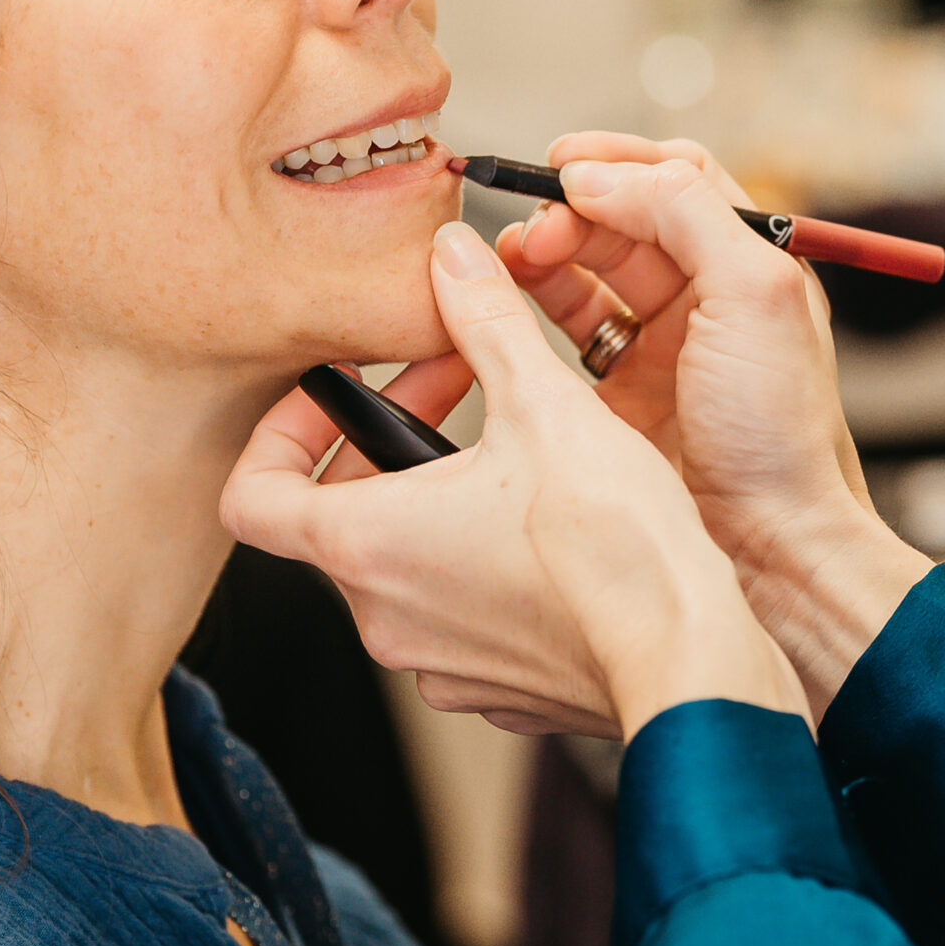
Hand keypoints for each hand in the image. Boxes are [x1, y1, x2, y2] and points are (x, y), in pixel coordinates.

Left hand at [221, 220, 804, 739]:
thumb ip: (484, 321)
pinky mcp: (500, 689)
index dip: (283, 432)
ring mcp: (441, 664)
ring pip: (405, 568)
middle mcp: (386, 618)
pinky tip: (552, 523)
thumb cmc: (614, 544)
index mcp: (367, 546)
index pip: (252, 496)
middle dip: (389, 441)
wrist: (692, 658)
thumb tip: (451, 256)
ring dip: (438, 500)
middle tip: (454, 385)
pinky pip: (464, 616)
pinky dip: (484, 562)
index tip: (338, 393)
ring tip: (514, 447)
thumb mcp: (543, 403)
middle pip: (337, 521)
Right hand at [501, 136, 931, 711]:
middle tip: (534, 230)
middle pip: (622, 219)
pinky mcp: (618, 400)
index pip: (679, 177)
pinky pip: (562, 333)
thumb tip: (602, 174)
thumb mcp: (754, 295)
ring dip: (543, 253)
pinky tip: (501, 301)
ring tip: (510, 259)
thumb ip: (683, 215)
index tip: (562, 162)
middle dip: (570, 210)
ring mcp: (659, 349)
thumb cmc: (780, 434)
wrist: (771, 550)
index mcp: (750, 263)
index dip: (619, 161)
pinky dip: (528, 307)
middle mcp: (704, 298)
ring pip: (587, 270)